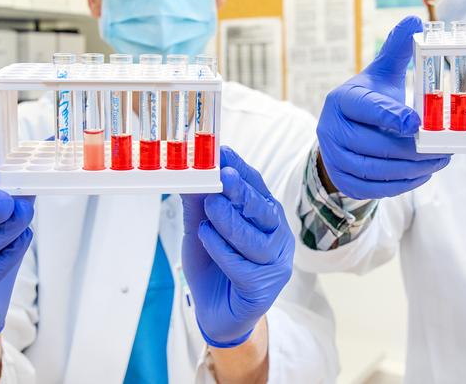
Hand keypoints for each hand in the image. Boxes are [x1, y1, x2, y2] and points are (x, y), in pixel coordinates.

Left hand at [180, 146, 293, 347]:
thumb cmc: (212, 267)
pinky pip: (244, 266)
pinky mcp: (264, 288)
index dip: (241, 169)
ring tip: (209, 208)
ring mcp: (274, 263)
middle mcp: (276, 236)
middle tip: (222, 176)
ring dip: (230, 221)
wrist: (216, 313)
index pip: (257, 187)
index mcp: (265, 217)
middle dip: (242, 192)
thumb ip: (197, 206)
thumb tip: (189, 175)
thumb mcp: (199, 231)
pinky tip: (205, 237)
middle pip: (263, 210)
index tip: (222, 152)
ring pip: (256, 239)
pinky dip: (222, 250)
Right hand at [316, 15, 450, 198]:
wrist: (342, 132)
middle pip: (372, 144)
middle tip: (442, 149)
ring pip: (373, 169)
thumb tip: (415, 19)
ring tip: (438, 162)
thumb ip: (396, 50)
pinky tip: (422, 175)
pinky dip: (400, 184)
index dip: (391, 116)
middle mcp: (331, 128)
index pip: (366, 108)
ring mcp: (333, 157)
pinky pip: (373, 188)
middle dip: (410, 149)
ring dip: (410, 169)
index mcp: (343, 99)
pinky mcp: (342, 179)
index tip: (417, 123)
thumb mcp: (380, 75)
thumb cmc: (369, 101)